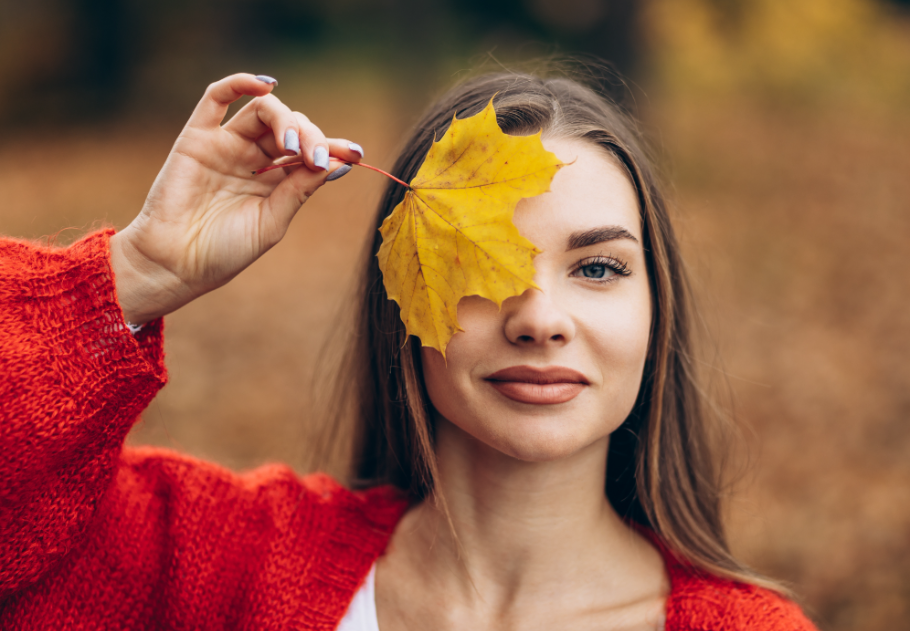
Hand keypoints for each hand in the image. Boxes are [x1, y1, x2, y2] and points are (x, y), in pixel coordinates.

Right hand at [109, 73, 361, 324]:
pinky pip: (216, 98)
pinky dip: (240, 84)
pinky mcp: (197, 138)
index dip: (333, 147)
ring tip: (291, 145)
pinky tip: (264, 85)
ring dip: (284, 120)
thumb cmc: (223, 252)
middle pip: (290, 128)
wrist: (175, 264)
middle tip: (316, 157)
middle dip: (310, 137)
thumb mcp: (272, 222)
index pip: (309, 152)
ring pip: (262, 111)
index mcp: (276, 181)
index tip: (356, 153)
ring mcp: (227, 145)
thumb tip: (337, 164)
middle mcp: (254, 159)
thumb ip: (299, 190)